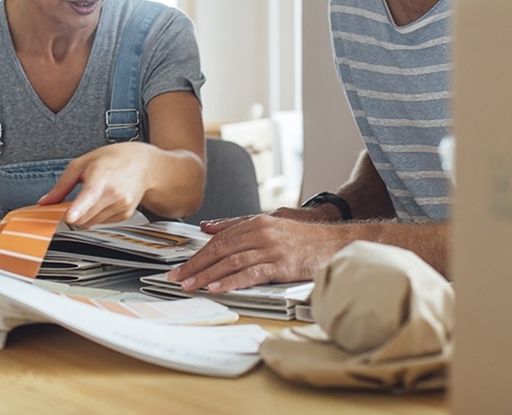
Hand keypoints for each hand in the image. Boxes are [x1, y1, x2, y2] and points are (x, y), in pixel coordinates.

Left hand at [37, 142, 155, 225]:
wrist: (143, 164)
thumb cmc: (113, 159)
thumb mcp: (82, 163)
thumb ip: (62, 185)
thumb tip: (45, 201)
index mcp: (101, 176)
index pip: (89, 196)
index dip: (78, 208)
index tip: (70, 215)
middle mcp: (114, 193)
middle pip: (83, 217)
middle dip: (73, 213)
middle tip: (75, 199)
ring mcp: (121, 205)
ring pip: (91, 222)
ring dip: (85, 215)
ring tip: (94, 195)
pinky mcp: (125, 214)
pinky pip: (102, 222)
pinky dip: (97, 215)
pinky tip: (105, 200)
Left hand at [166, 214, 347, 292]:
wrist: (334, 242)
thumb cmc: (303, 237)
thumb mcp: (269, 223)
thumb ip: (237, 225)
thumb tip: (208, 227)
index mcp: (256, 223)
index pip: (220, 239)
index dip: (198, 254)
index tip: (182, 267)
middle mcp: (261, 233)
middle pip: (221, 250)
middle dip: (196, 265)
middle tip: (178, 278)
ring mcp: (271, 249)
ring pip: (232, 262)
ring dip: (208, 275)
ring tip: (191, 285)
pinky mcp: (282, 266)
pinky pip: (251, 274)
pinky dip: (232, 281)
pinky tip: (217, 288)